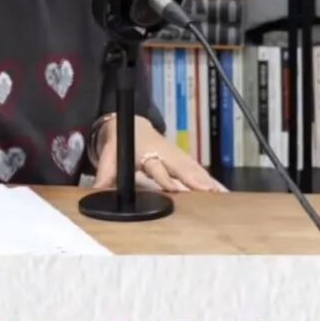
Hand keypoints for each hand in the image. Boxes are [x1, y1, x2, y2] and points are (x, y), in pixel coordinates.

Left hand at [92, 116, 226, 192]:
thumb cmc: (122, 142)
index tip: (175, 189)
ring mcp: (177, 157)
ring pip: (194, 170)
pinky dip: (212, 182)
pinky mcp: (184, 162)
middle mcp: (165, 154)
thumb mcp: (110, 155)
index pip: (157, 166)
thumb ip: (105, 174)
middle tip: (209, 192)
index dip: (165, 177)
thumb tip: (96, 192)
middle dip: (195, 180)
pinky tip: (223, 193)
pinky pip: (200, 172)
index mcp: (147, 151)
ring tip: (222, 196)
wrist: (131, 123)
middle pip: (182, 168)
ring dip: (208, 182)